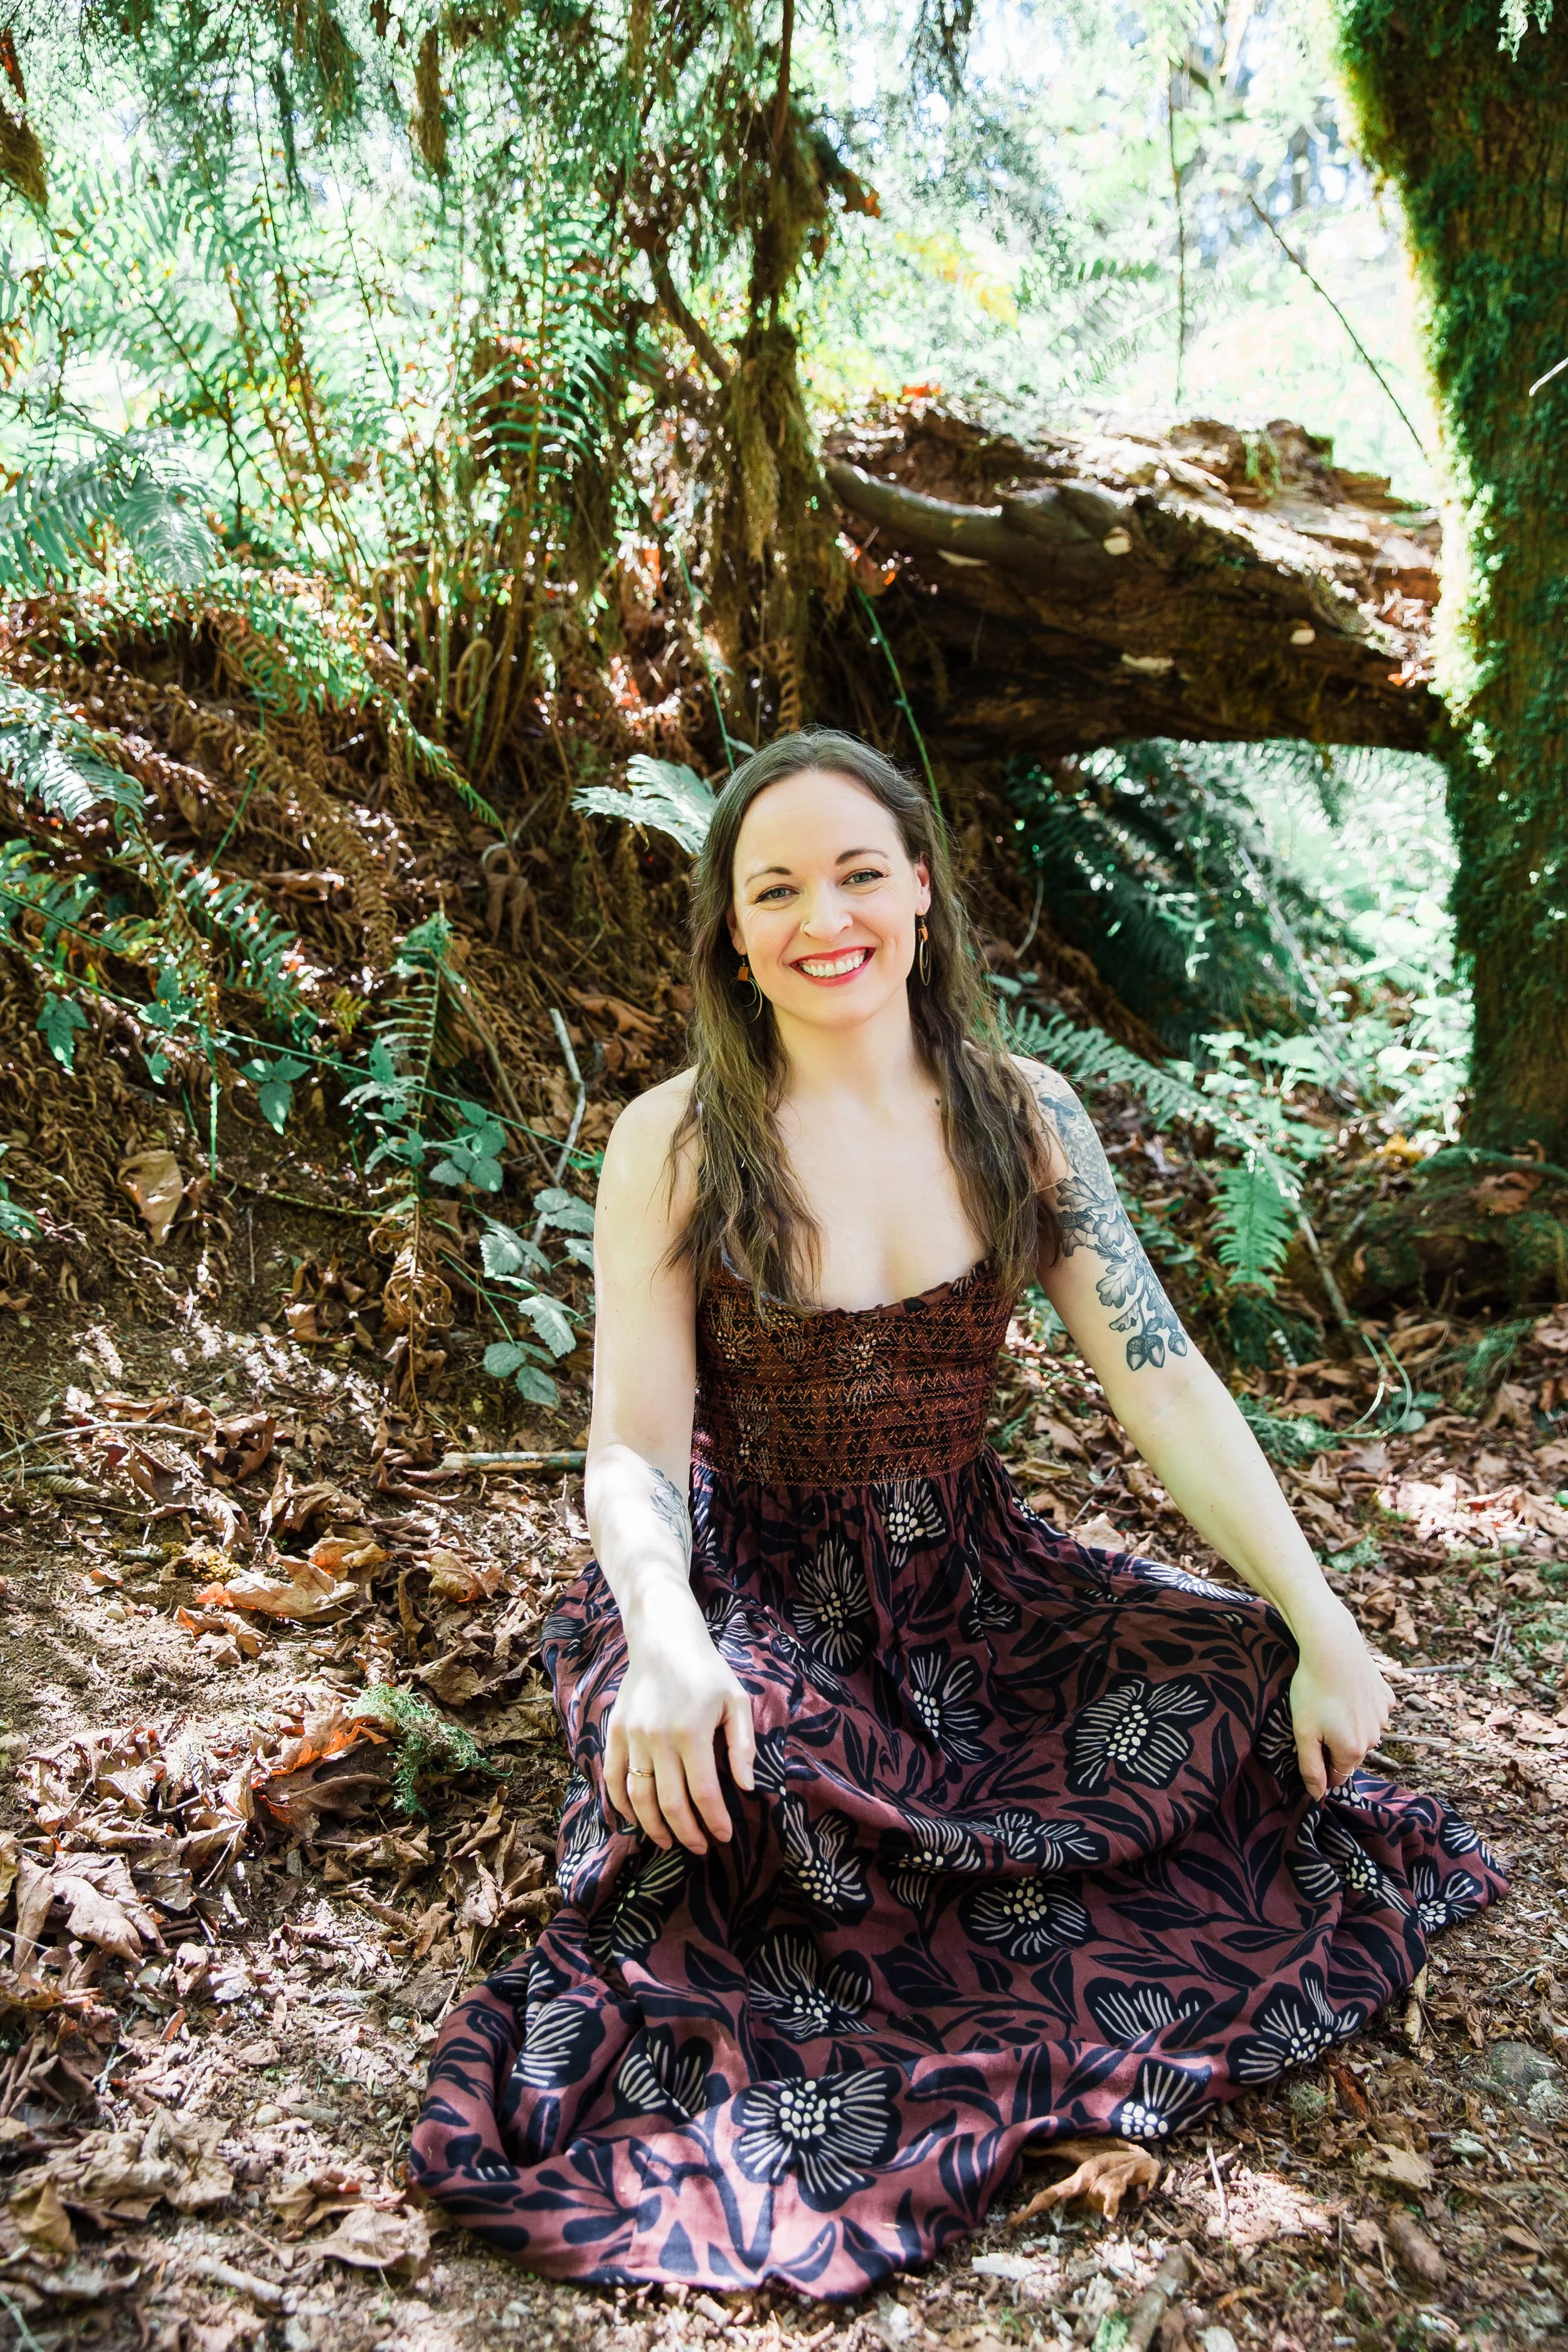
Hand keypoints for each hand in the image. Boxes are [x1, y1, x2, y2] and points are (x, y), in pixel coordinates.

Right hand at [604, 1606, 755, 1854]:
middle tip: (700, 1848)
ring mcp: (632, 1736)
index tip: (724, 1837)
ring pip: (639, 1797)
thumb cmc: (706, 1671)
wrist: (663, 1639)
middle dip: (687, 1833)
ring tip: (670, 1842)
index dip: (714, 1821)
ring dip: (654, 1827)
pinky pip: (613, 1778)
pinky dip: (622, 1805)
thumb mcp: (736, 1701)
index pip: (704, 1792)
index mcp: (692, 1732)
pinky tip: (636, 1820)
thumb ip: (742, 1745)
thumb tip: (746, 1787)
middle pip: (670, 1802)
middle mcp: (658, 1738)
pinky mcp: (614, 1732)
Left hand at [1287, 1600, 1393, 1799]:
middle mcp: (1374, 1738)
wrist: (1333, 1648)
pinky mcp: (1387, 1697)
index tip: (1310, 1748)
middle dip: (1335, 1745)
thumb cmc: (1313, 1689)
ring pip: (1363, 1732)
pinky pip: (1372, 1711)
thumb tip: (1317, 1795)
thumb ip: (1310, 1767)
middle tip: (1316, 1721)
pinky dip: (1360, 1707)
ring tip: (1330, 1704)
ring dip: (1349, 1726)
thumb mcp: (1303, 1731)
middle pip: (1351, 1754)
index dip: (1321, 1767)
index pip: (1338, 1775)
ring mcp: (1383, 1717)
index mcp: (1352, 1750)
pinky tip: (1346, 1691)